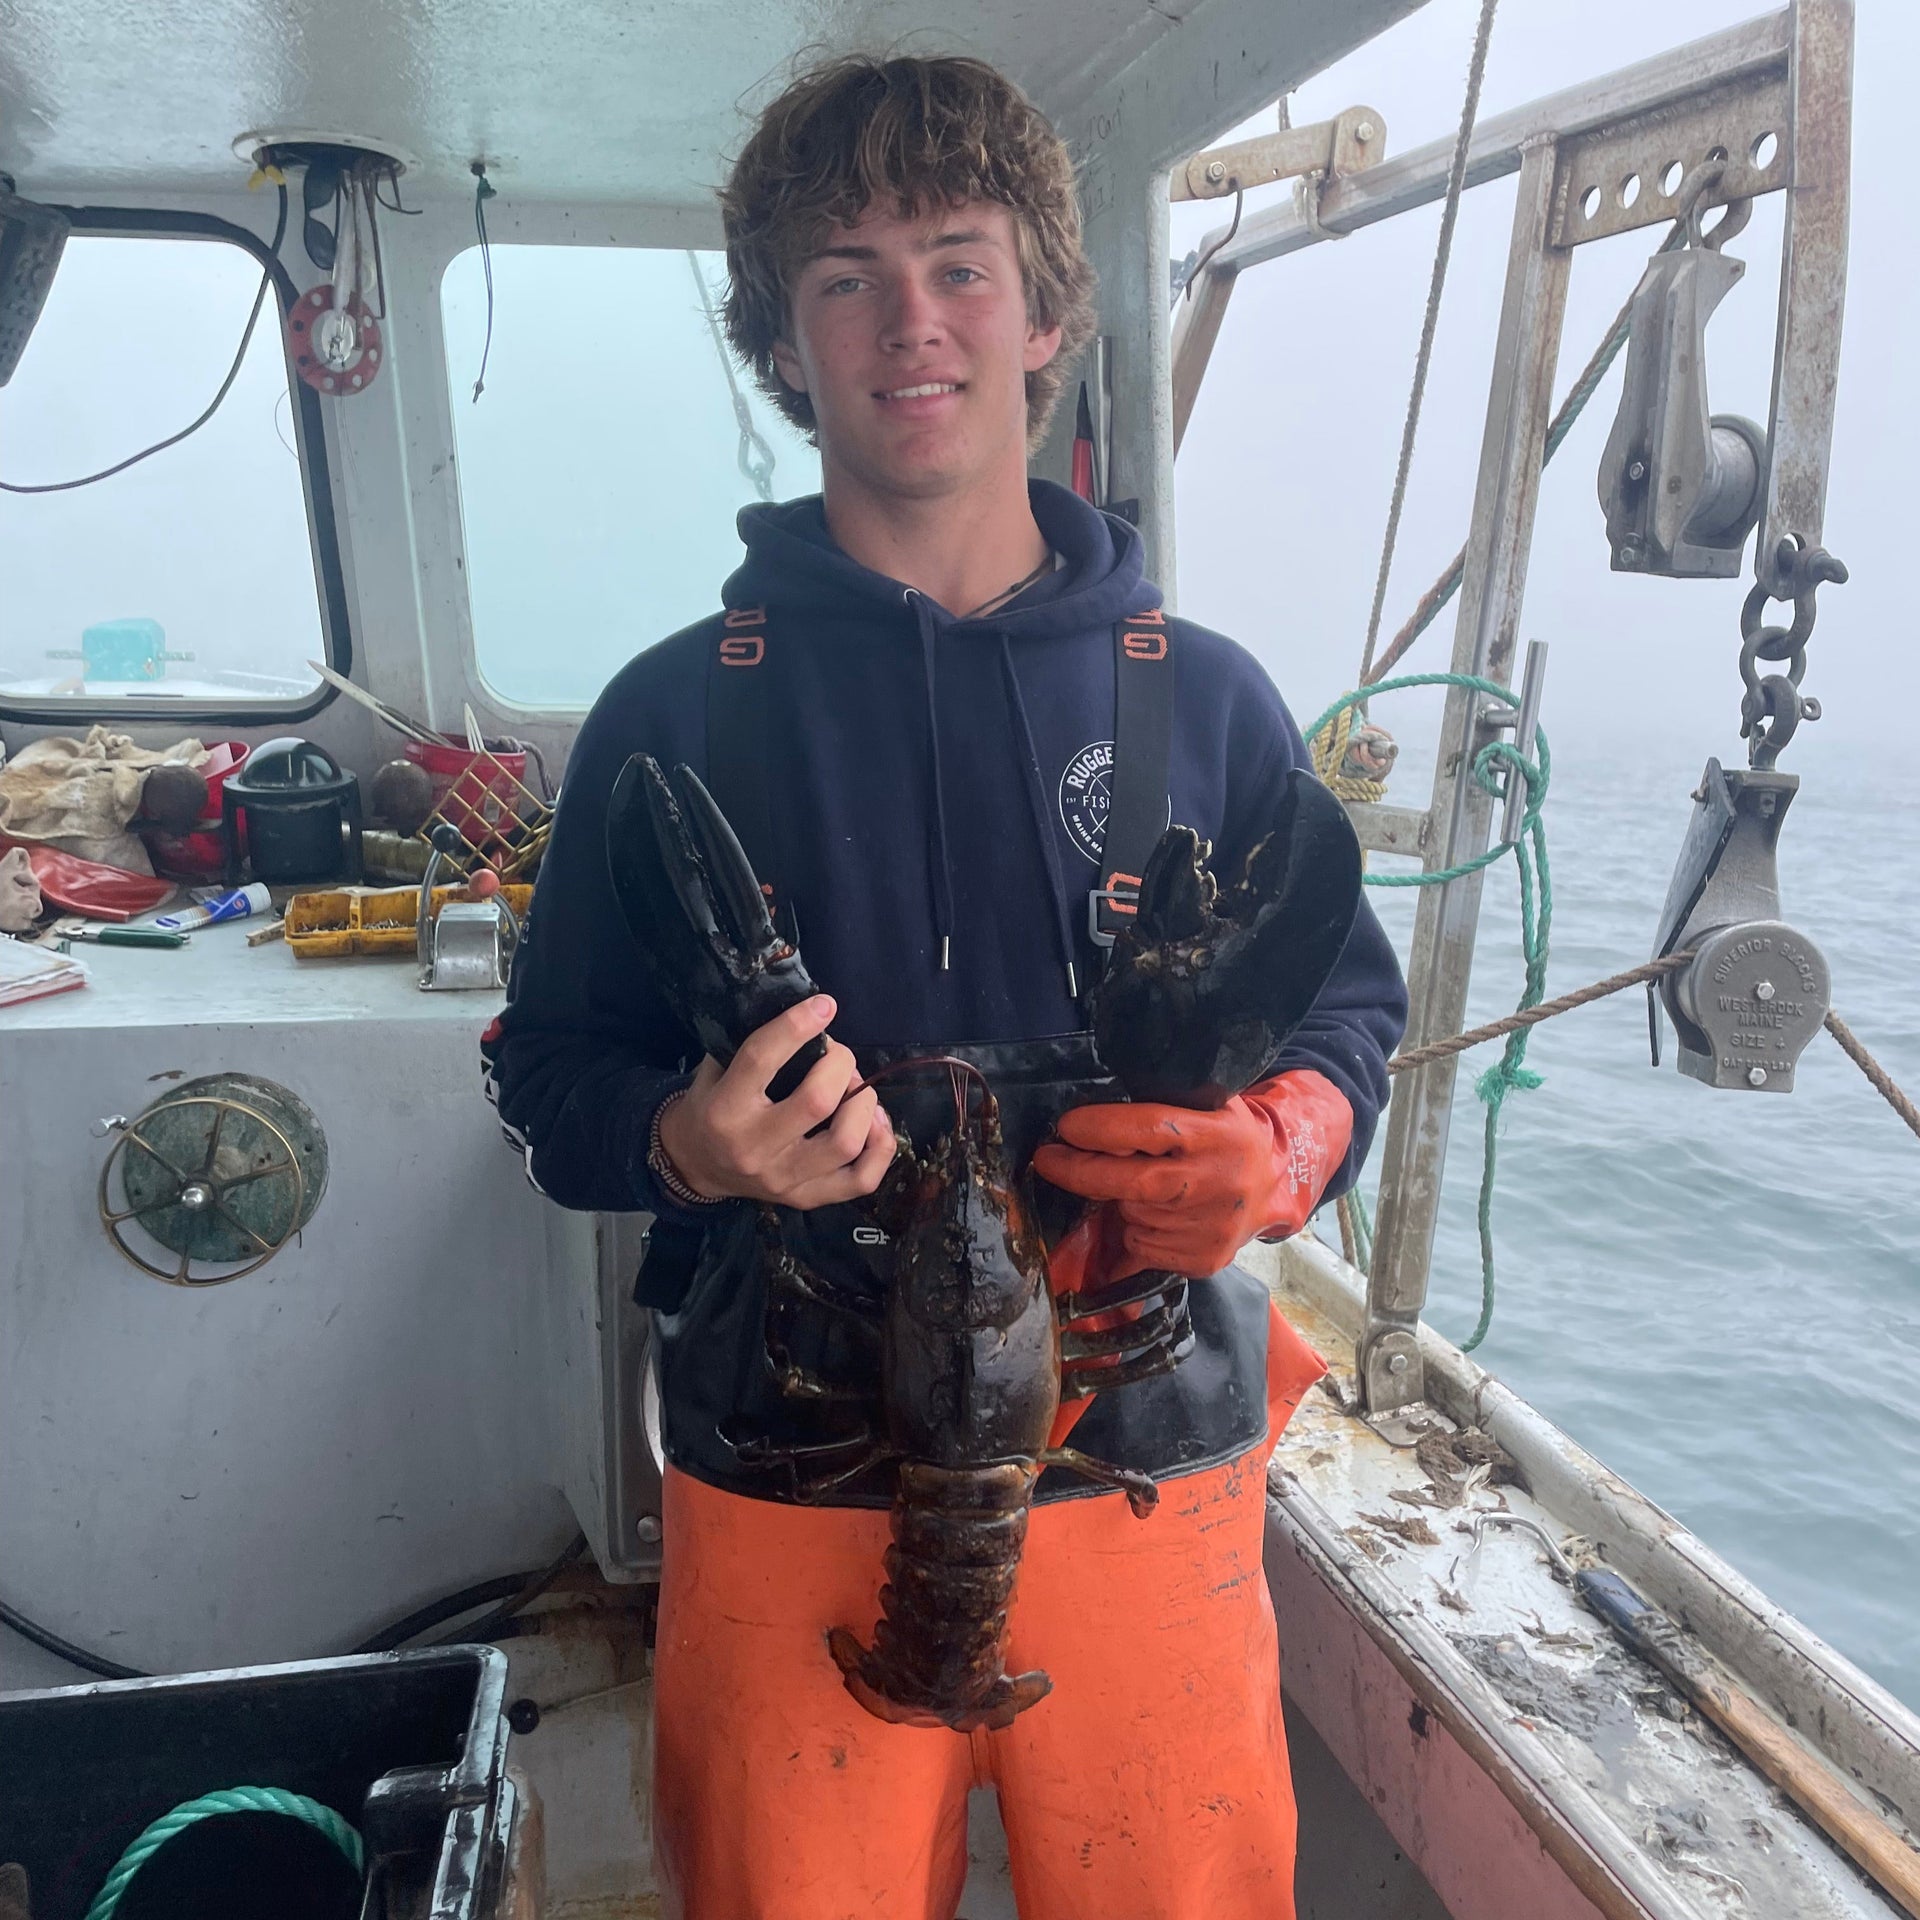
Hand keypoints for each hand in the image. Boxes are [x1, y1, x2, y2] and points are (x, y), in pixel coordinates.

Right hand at [656, 995, 895, 1209]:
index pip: (763, 1060)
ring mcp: (782, 1179)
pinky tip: (874, 1123)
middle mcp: (753, 1148)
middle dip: (840, 1064)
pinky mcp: (803, 1198)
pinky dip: (880, 1147)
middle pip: (817, 1102)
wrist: (694, 1165)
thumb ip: (754, 1046)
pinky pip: (861, 1180)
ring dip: (864, 1103)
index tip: (824, 1005)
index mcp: (724, 1110)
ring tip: (856, 1088)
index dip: (797, 1026)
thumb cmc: (710, 1106)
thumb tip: (810, 1016)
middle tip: (838, 1055)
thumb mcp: (715, 1069)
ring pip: (845, 1142)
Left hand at [1031, 1070, 1352, 1279]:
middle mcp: (1217, 1181)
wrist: (1273, 1187)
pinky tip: (1152, 1215)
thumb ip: (1164, 1103)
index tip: (1066, 1126)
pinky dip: (1133, 1230)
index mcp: (1218, 1133)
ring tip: (1134, 1186)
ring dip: (1116, 1201)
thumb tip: (1093, 1109)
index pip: (1150, 1127)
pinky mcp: (1204, 1259)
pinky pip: (1142, 1246)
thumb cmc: (1226, 1137)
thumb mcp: (1209, 1104)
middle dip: (1081, 1171)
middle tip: (1048, 1158)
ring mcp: (1211, 1226)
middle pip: (1133, 1182)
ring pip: (1133, 1216)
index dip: (1101, 1128)